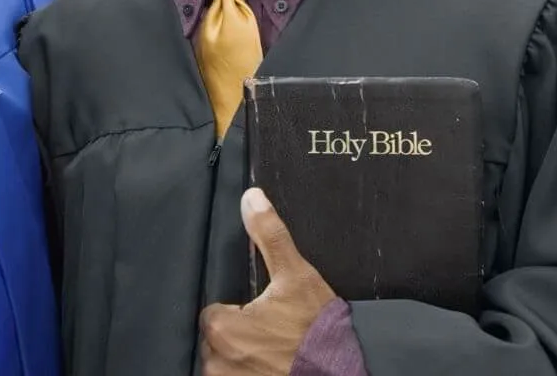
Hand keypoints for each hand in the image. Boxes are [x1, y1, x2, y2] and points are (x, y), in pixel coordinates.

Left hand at [199, 189, 335, 374]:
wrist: (344, 373)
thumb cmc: (318, 330)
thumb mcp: (295, 275)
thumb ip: (269, 235)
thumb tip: (252, 198)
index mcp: (222, 327)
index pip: (212, 313)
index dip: (236, 311)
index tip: (258, 315)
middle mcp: (217, 362)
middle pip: (216, 342)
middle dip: (238, 338)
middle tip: (270, 336)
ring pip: (224, 365)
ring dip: (242, 360)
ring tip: (272, 354)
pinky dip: (249, 374)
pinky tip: (272, 369)